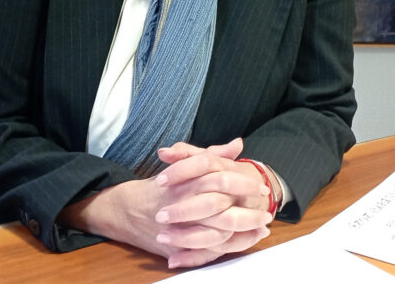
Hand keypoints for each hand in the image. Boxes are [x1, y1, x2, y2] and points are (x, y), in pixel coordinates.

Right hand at [59, 138, 273, 268]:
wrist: (127, 210)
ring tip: (262, 227)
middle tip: (267, 210)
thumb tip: (238, 144)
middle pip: (219, 207)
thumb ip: (212, 154)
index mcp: (186, 180)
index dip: (242, 183)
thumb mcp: (185, 165)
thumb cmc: (162, 186)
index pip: (218, 179)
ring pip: (215, 231)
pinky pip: (207, 250)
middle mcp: (183, 202)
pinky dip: (228, 247)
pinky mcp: (180, 244)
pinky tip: (246, 241)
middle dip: (247, 211)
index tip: (260, 186)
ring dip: (243, 231)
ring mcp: (180, 226)